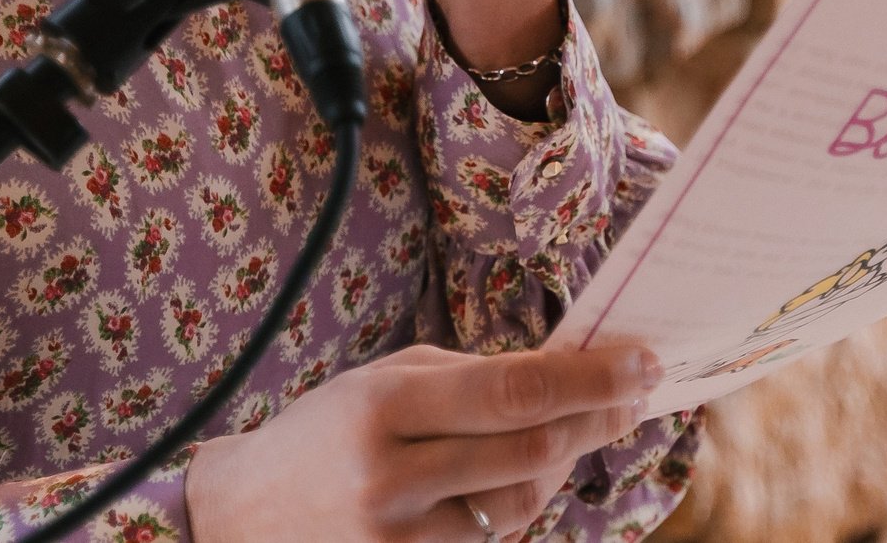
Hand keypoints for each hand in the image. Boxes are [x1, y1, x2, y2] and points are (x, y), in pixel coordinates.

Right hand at [185, 343, 661, 542]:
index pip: (514, 390)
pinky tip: (522, 474)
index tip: (642, 361)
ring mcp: (401, 537)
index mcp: (383, 406)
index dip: (590, 377)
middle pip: (532, 448)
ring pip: (523, 500)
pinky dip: (520, 502)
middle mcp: (393, 477)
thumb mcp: (381, 382)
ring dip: (563, 462)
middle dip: (597, 416)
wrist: (244, 519)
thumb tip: (565, 373)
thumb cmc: (323, 433)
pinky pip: (493, 536)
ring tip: (577, 429)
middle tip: (635, 391)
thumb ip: (466, 378)